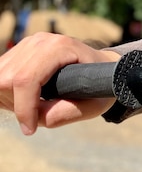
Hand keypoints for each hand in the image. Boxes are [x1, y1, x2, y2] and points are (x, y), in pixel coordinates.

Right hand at [0, 32, 120, 134]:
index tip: (30, 129)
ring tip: (34, 104)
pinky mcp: (19, 51)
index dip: (23, 108)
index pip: (26, 79)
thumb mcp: (92, 105)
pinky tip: (27, 96)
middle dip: (17, 104)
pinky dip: (7, 93)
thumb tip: (35, 118)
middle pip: (7, 80)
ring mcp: (28, 44)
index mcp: (60, 48)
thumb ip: (64, 114)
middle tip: (37, 114)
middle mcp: (40, 41)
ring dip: (10, 99)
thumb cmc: (99, 86)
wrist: (102, 68)